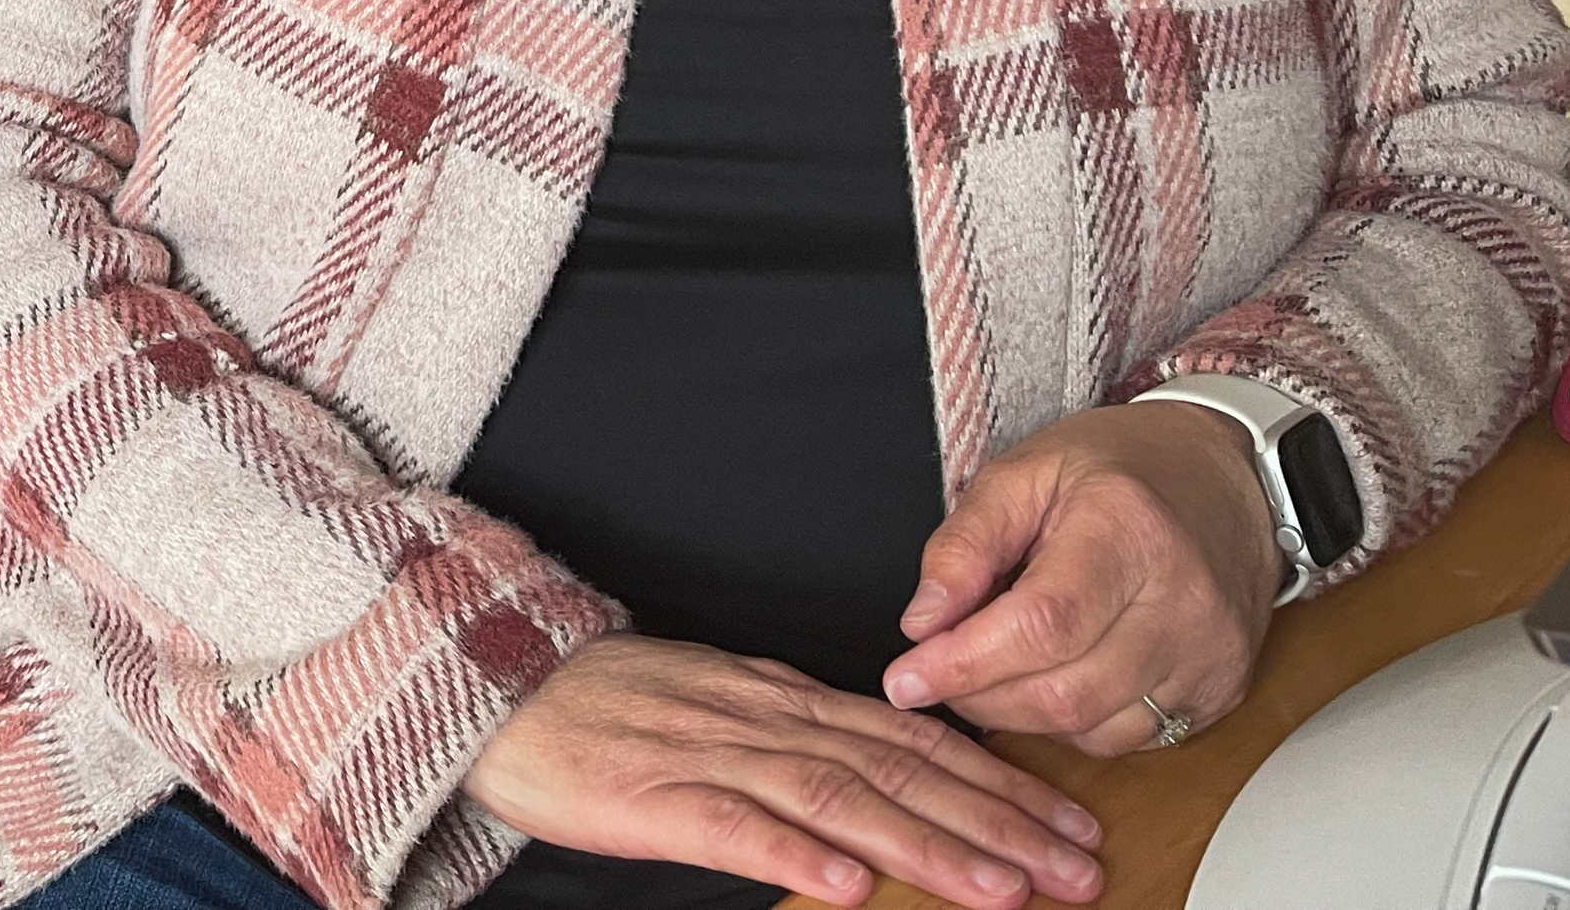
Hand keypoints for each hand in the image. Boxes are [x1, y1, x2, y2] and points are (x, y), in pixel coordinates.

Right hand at [467, 634, 1103, 908]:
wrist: (492, 681)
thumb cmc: (600, 704)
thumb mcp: (717, 701)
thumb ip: (797, 732)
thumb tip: (885, 759)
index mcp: (779, 698)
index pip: (913, 739)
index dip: (999, 781)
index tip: (1071, 821)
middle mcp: (761, 720)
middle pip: (898, 769)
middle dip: (997, 821)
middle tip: (1076, 867)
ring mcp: (708, 755)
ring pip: (837, 798)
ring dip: (927, 844)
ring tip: (1001, 889)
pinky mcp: (649, 797)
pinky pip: (732, 826)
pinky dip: (794, 854)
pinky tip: (849, 884)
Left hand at [883, 402, 1284, 756]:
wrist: (1224, 478)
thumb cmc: (1120, 468)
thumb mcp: (1022, 473)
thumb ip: (964, 545)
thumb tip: (922, 623)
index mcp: (1130, 531)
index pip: (1041, 626)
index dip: (965, 662)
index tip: (905, 678)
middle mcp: (1184, 604)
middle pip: (1062, 691)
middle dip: (979, 695)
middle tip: (937, 672)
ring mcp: (1211, 656)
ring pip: (1092, 728)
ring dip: (1021, 715)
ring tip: (994, 667)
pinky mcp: (1222, 692)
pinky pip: (1129, 740)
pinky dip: (1073, 722)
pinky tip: (1053, 677)